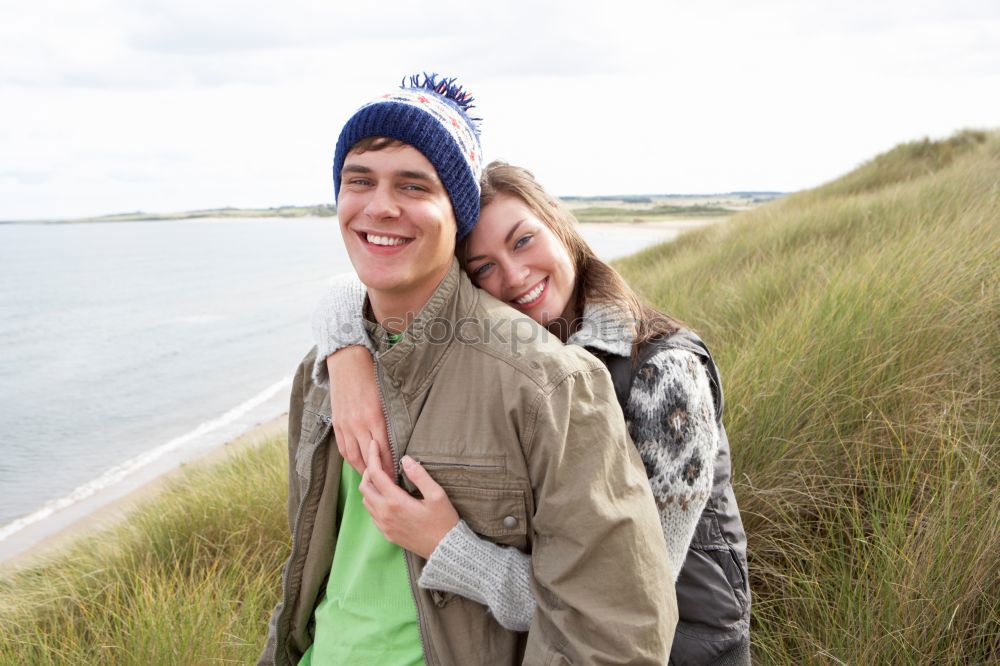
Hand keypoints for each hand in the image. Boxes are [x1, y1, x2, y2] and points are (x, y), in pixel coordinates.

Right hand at [326, 346, 392, 474]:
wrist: (347, 362)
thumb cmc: (371, 377)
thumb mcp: (385, 398)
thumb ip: (388, 420)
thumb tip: (396, 440)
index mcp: (374, 417)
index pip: (384, 450)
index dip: (390, 466)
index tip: (397, 477)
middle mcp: (358, 424)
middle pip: (369, 457)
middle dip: (378, 473)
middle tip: (388, 485)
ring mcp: (345, 425)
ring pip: (354, 456)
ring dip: (363, 470)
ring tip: (373, 480)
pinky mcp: (337, 423)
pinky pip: (343, 448)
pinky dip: (350, 460)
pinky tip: (358, 466)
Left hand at [360, 440, 459, 558]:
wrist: (445, 550)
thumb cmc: (444, 521)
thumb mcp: (437, 495)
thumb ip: (420, 476)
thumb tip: (406, 459)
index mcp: (396, 502)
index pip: (376, 474)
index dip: (372, 456)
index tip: (374, 445)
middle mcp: (385, 514)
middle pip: (365, 487)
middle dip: (368, 471)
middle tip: (378, 461)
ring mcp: (384, 525)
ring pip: (366, 501)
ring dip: (370, 486)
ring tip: (382, 476)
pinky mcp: (386, 534)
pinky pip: (372, 513)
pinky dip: (373, 500)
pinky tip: (386, 496)